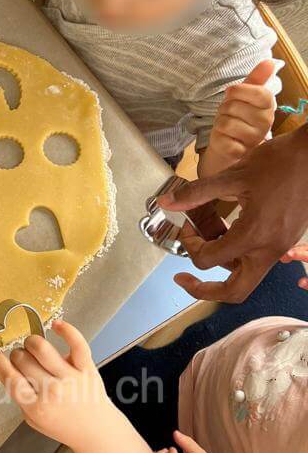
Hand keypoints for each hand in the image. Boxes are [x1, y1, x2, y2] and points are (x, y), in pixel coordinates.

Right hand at [0, 321, 112, 448]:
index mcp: (36, 407)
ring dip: (31, 342)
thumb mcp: (33, 420)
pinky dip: (66, 330)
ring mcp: (71, 379)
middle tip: (21, 358)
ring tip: (32, 346)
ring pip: (41, 347)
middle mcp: (53, 392)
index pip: (9, 377)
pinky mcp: (87, 369)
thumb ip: (21, 397)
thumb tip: (7, 367)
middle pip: (22, 359)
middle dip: (16, 355)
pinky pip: (77, 344)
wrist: (97, 432)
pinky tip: (56, 325)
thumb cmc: (64, 425)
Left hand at [158, 125, 307, 301]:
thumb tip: (167, 202)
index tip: (186, 226)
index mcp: (254, 236)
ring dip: (222, 264)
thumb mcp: (233, 175)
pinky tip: (228, 227)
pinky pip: (258, 259)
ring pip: (247, 275)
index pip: (209, 260)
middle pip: (235, 291)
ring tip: (207, 237)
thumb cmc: (281, 161)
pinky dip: (238, 253)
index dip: (189, 245)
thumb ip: (197, 193)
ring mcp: (281, 247)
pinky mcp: (286, 239)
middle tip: (184, 279)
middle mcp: (269, 250)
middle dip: (205, 290)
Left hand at [204, 60, 276, 174]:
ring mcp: (253, 140)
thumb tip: (269, 61)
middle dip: (224, 109)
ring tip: (226, 128)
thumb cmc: (237, 118)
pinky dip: (217, 137)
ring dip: (219, 123)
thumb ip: (257, 79)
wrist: (228, 145)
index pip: (257, 92)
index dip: (239, 91)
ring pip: (225, 122)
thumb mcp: (245, 96)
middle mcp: (265, 124)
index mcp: (268, 107)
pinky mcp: (239, 153)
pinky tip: (225, 140)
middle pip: (234, 106)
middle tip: (229, 115)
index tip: (232, 95)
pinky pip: (222, 139)